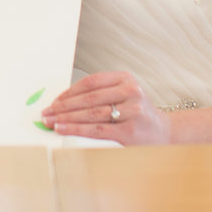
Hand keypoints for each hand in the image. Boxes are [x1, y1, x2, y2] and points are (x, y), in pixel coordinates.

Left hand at [41, 71, 169, 144]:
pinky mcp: (129, 131)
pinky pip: (97, 130)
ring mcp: (132, 111)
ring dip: (67, 119)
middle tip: (47, 113)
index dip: (69, 92)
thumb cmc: (138, 114)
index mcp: (126, 79)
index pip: (90, 82)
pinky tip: (64, 129)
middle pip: (88, 98)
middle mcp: (130, 92)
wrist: (164, 133)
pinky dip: (77, 129)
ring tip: (51, 122)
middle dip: (63, 107)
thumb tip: (64, 102)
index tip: (54, 101)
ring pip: (91, 114)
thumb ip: (101, 94)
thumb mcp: (125, 95)